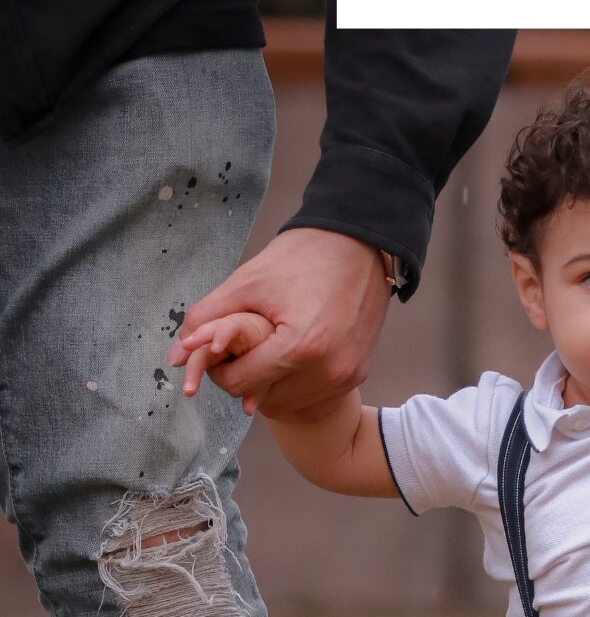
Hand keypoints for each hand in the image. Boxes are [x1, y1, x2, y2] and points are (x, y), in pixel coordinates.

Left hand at [167, 227, 391, 418]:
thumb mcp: (247, 282)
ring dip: (272, 382)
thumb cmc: (303, 257)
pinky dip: (297, 380)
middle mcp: (329, 370)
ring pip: (288, 400)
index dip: (220, 367)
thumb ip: (205, 321)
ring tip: (271, 347)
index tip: (220, 347)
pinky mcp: (358, 372)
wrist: (360, 242)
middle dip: (246, 374)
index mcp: (300, 348)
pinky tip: (293, 354)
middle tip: (246, 344)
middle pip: (262, 397)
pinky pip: (314, 392)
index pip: (239, 383)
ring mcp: (347, 374)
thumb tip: (176, 357)